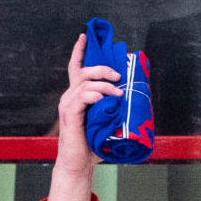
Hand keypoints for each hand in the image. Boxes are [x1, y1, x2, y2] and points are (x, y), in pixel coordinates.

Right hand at [40, 33, 123, 200]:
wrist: (79, 164)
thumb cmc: (93, 144)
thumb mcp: (106, 122)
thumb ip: (113, 109)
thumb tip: (133, 100)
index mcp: (77, 96)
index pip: (75, 68)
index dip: (79, 51)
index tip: (84, 36)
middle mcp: (69, 97)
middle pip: (83, 71)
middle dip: (102, 69)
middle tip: (118, 76)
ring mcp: (67, 105)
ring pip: (84, 83)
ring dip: (104, 85)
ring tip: (118, 93)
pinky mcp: (69, 115)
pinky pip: (81, 97)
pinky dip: (95, 96)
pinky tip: (105, 101)